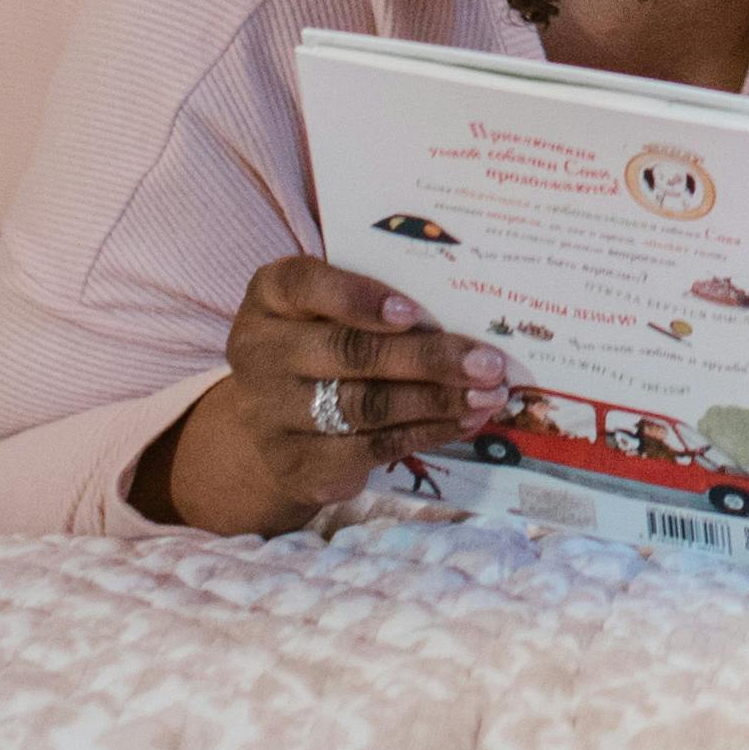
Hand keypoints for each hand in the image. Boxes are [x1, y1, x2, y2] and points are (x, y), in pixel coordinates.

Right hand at [139, 249, 512, 537]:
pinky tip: (464, 422)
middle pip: (348, 353)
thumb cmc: (323, 344)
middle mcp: (260, 352)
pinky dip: (426, 433)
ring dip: (436, 400)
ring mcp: (272, 414)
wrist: (275, 425)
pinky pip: (371, 448)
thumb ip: (379, 299)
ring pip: (365, 406)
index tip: (413, 312)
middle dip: (426, 358)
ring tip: (488, 394)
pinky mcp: (298, 464)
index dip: (357, 298)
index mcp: (269, 297)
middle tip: (487, 362)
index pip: (302, 285)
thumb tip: (467, 310)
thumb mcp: (331, 309)